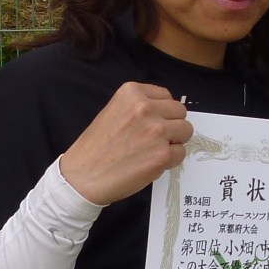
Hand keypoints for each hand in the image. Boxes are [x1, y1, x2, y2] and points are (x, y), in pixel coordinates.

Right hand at [58, 83, 192, 205]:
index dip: (162, 112)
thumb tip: (167, 113)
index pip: (167, 96)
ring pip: (186, 131)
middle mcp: (145, 108)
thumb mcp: (114, 111)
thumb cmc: (96, 147)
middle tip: (154, 139)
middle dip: (172, 125)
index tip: (152, 123)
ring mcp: (156, 131)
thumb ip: (139, 108)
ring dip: (174, 142)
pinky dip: (170, 160)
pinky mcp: (162, 154)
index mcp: (132, 93)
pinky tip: (150, 163)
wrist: (82, 175)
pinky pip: (180, 153)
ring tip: (153, 150)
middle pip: (180, 112)